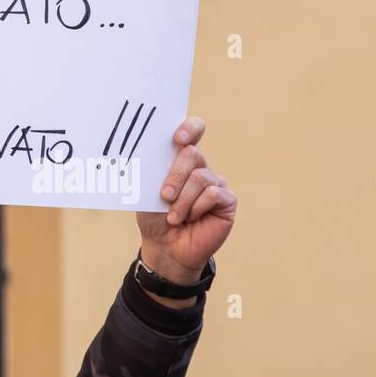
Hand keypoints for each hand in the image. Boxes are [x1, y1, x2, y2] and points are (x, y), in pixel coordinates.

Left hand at [135, 116, 236, 305]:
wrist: (165, 248)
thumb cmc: (155, 218)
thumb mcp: (147, 193)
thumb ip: (154, 172)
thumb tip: (150, 155)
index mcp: (181, 159)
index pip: (193, 130)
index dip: (189, 128)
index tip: (177, 139)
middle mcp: (201, 167)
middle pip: (193, 154)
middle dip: (175, 175)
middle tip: (164, 196)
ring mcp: (216, 183)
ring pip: (200, 178)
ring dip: (182, 201)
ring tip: (174, 217)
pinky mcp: (228, 200)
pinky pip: (213, 194)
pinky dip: (196, 208)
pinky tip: (190, 219)